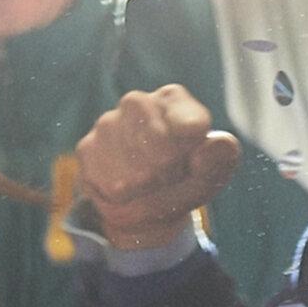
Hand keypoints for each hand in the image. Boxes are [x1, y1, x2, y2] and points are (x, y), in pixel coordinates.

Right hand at [74, 85, 241, 252]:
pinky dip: (120, 195)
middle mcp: (138, 102)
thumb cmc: (181, 183)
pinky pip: (109, 182)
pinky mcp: (87, 148)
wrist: (140, 208)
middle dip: (167, 176)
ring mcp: (107, 122)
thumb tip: (220, 142)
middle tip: (165, 179)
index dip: (192, 160)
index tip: (190, 166)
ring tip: (144, 185)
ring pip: (134, 172)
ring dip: (144, 189)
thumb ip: (219, 160)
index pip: (190, 129)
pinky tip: (123, 186)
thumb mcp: (210, 176)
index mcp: (174, 99)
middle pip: (161, 152)